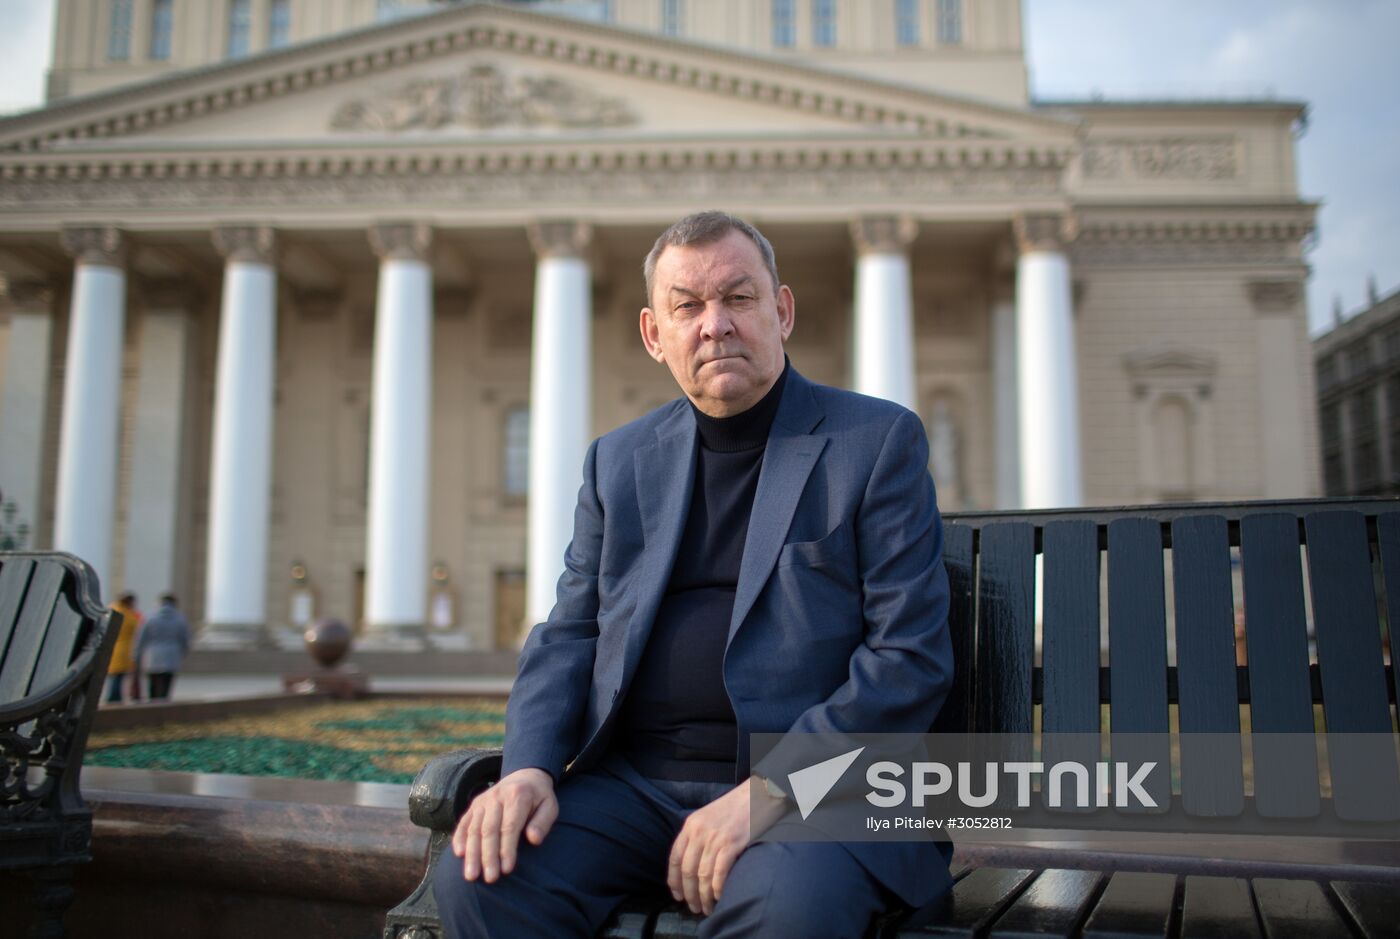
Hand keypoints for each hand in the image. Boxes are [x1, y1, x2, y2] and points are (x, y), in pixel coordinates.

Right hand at [450, 767, 557, 882]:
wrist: (525, 776)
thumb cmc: (539, 797)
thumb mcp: (550, 805)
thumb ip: (543, 822)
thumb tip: (534, 840)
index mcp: (517, 796)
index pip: (510, 826)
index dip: (507, 849)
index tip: (507, 870)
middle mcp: (497, 797)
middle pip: (489, 830)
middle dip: (488, 856)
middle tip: (489, 879)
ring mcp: (483, 800)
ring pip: (474, 829)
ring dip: (472, 853)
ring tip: (471, 876)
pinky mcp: (474, 805)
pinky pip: (464, 822)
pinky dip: (459, 838)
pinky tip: (459, 855)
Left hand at [667, 777, 787, 914]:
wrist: (758, 794)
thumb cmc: (736, 807)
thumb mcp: (709, 816)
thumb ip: (698, 836)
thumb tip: (692, 864)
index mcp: (691, 825)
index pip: (675, 858)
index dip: (674, 881)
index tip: (677, 896)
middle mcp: (699, 832)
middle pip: (687, 870)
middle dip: (689, 894)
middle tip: (694, 908)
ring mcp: (715, 838)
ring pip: (702, 875)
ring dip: (703, 896)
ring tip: (708, 908)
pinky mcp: (732, 843)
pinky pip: (719, 872)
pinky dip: (717, 888)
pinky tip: (720, 897)